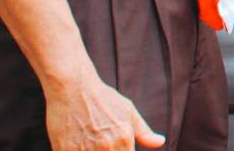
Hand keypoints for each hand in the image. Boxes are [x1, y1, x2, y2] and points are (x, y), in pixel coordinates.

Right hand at [44, 72, 162, 150]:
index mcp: (123, 141)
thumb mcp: (128, 111)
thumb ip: (144, 132)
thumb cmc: (102, 99)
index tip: (119, 147)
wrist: (73, 88)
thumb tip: (160, 142)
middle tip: (103, 142)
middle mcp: (105, 148)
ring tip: (92, 141)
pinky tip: (79, 143)